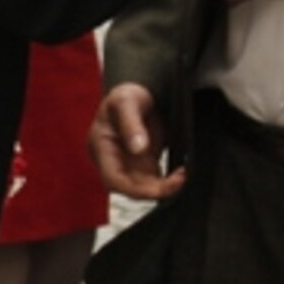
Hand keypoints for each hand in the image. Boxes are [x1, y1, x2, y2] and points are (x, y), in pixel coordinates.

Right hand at [89, 83, 180, 200]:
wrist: (139, 94)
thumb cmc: (127, 95)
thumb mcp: (126, 101)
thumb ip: (131, 124)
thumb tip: (138, 148)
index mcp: (100, 147)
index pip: (113, 179)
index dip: (134, 188)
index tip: (159, 185)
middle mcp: (112, 161)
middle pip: (128, 188)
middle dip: (153, 189)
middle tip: (179, 179)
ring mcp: (127, 164)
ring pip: (143, 188)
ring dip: (163, 188)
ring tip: (183, 175)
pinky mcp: (142, 165)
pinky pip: (153, 181)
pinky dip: (168, 182)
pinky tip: (181, 174)